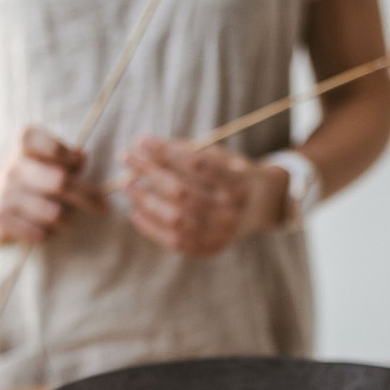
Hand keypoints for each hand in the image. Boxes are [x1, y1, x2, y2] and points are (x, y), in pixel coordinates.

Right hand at [0, 126, 106, 242]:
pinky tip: (45, 230)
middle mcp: (13, 168)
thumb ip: (66, 160)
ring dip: (68, 220)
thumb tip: (83, 157)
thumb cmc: (26, 181)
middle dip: (88, 197)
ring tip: (67, 220)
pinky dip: (49, 234)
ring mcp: (5, 195)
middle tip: (104, 207)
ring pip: (55, 213)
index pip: (51, 146)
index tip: (77, 166)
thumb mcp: (42, 163)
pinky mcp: (0, 220)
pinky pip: (40, 233)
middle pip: (61, 182)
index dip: (68, 156)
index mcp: (24, 147)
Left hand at [121, 137, 288, 255]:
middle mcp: (233, 212)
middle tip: (127, 157)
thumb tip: (144, 148)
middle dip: (150, 173)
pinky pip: (177, 242)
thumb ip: (188, 151)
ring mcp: (223, 234)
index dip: (166, 152)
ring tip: (128, 185)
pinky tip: (136, 213)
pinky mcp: (212, 248)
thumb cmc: (233, 173)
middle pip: (182, 193)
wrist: (262, 206)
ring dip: (146, 201)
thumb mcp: (221, 156)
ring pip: (176, 219)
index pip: (197, 165)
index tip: (141, 140)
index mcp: (240, 183)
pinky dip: (152, 229)